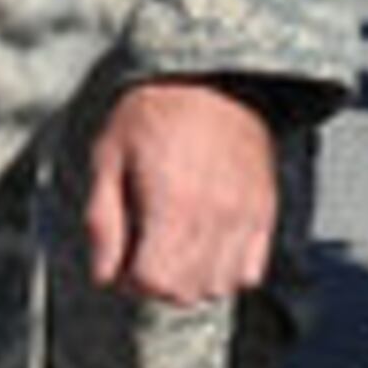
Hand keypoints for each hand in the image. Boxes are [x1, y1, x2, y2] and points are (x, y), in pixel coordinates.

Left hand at [78, 79, 276, 304]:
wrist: (214, 74)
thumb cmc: (153, 111)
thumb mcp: (108, 155)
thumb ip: (102, 221)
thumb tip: (104, 277)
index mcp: (172, 203)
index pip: (154, 282)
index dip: (130, 279)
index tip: (124, 257)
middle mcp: (214, 215)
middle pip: (186, 293)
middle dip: (158, 283)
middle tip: (146, 251)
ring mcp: (245, 215)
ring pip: (220, 287)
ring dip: (193, 281)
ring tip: (177, 249)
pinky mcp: (265, 210)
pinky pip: (251, 272)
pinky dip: (228, 272)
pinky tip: (208, 245)